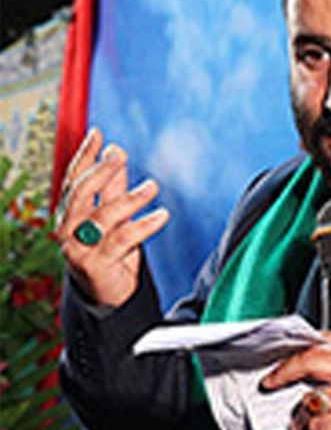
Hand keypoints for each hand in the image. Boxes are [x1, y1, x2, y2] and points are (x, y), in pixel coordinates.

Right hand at [54, 128, 168, 306]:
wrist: (109, 294)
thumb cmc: (110, 250)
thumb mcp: (114, 214)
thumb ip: (114, 186)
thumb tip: (117, 151)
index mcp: (69, 213)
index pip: (73, 179)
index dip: (84, 156)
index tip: (99, 135)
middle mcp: (68, 229)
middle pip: (80, 193)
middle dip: (101, 172)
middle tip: (120, 155)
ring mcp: (79, 248)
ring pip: (103, 216)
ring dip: (130, 198)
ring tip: (153, 187)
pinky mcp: (97, 265)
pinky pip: (124, 239)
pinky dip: (144, 225)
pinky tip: (163, 215)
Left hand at [262, 332, 330, 429]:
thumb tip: (315, 363)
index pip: (327, 339)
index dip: (301, 346)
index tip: (287, 355)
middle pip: (310, 360)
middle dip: (284, 370)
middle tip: (272, 380)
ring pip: (307, 398)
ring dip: (300, 413)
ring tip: (306, 422)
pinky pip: (315, 426)